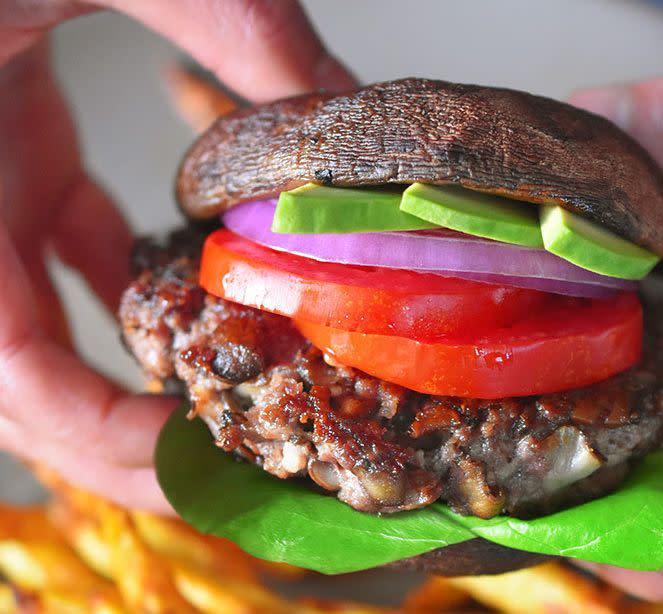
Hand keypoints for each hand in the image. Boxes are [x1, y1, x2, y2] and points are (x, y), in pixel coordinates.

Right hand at [0, 0, 354, 512]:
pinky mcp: (16, 163)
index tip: (193, 462)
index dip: (93, 437)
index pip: (4, 372)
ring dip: (131, 378)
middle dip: (123, 437)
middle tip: (235, 467)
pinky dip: (132, 300)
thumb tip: (344, 108)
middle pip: (25, 382)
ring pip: (43, 330)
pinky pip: (64, 262)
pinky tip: (202, 302)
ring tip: (231, 404)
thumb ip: (235, 24)